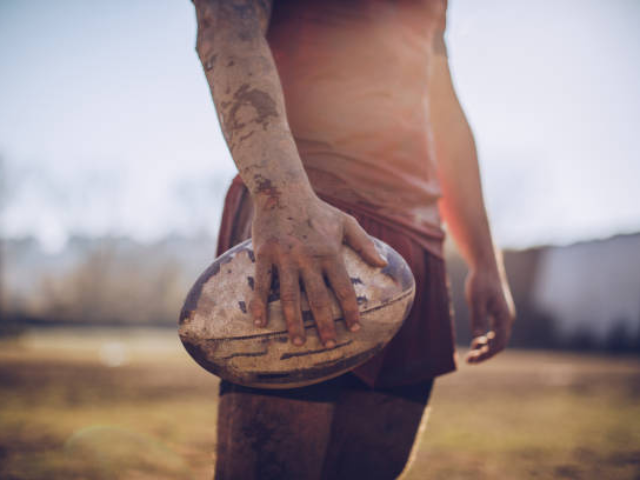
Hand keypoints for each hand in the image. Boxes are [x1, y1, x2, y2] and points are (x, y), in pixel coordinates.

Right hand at [250, 193, 386, 346]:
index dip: (350, 310)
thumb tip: (384, 264)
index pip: (343, 288)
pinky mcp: (264, 255)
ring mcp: (285, 258)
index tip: (356, 329)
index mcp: (329, 253)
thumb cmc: (317, 209)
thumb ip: (365, 244)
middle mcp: (308, 259)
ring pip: (289, 297)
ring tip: (298, 343)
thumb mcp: (346, 222)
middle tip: (328, 345)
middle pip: (317, 299)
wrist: (282, 191)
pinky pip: (261, 284)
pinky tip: (260, 323)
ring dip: (294, 322)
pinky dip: (260, 304)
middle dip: (324, 324)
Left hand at [464, 264, 514, 363]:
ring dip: (486, 348)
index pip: (499, 344)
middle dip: (485, 354)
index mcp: (504, 317)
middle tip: (468, 360)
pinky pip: (496, 331)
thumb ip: (477, 319)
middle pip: (499, 344)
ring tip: (471, 353)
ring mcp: (504, 316)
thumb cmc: (480, 282)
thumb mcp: (476, 300)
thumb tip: (477, 339)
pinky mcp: (498, 313)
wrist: (486, 266)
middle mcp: (507, 318)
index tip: (472, 359)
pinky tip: (477, 341)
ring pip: (498, 338)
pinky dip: (487, 339)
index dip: (486, 354)